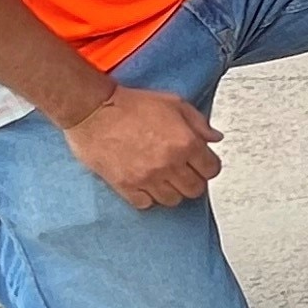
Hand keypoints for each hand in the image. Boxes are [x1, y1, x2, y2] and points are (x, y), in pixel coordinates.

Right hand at [66, 83, 224, 208]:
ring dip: (171, 190)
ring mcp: (148, 178)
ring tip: (163, 177)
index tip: (201, 163)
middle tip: (183, 171)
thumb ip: (198, 123)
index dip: (208, 166)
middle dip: (192, 180)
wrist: (93, 110)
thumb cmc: (129, 104)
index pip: (212, 170)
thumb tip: (214, 138)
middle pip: (194, 189)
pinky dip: (147, 197)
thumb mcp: (173, 103)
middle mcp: (169, 164)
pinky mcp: (126, 186)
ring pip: (172, 200)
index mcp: (185, 142)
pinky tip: (145, 183)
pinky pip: (146, 204)